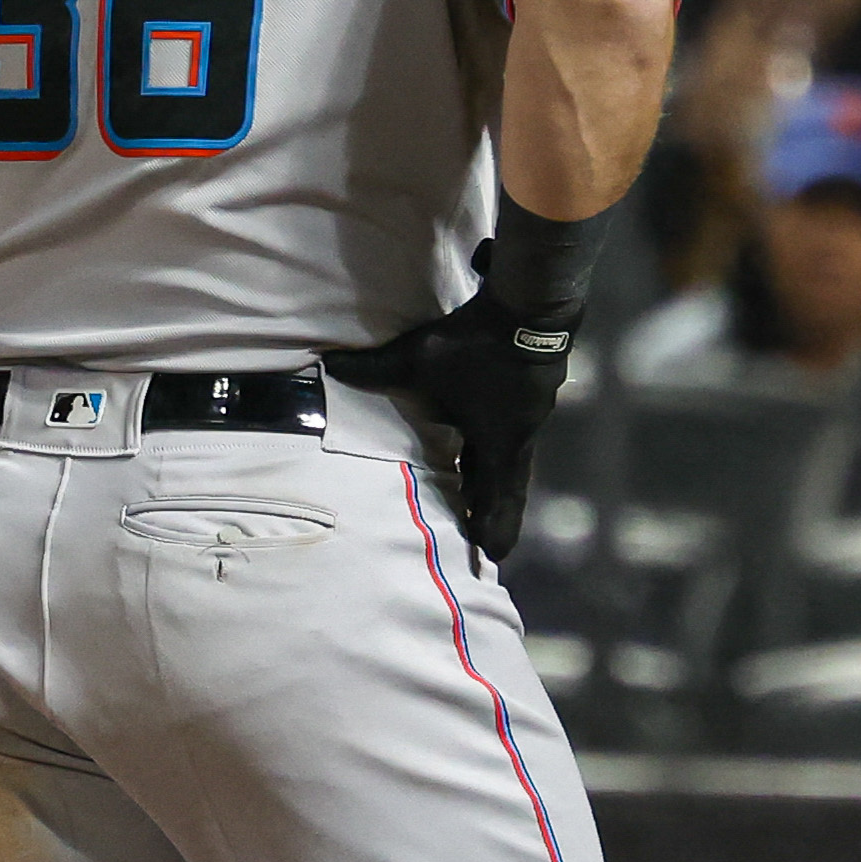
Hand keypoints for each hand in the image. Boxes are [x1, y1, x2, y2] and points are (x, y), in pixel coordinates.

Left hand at [326, 253, 575, 560]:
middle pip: (509, 489)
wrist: (529, 307)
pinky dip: (504, 458)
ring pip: (514, 464)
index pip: (492, 496)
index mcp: (495, 442)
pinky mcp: (533, 396)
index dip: (490, 524)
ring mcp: (530, 417)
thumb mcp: (418, 359)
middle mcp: (517, 438)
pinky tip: (492, 450)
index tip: (488, 555)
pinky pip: (516, 439)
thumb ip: (373, 370)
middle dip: (500, 518)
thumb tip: (327, 368)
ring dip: (500, 487)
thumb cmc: (475, 344)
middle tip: (497, 548)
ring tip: (486, 503)